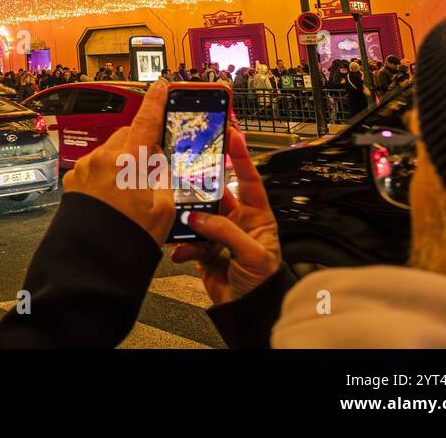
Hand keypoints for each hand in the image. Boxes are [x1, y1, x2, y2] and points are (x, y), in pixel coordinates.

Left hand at [64, 79, 174, 245]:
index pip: (146, 121)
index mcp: (128, 161)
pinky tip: (113, 197)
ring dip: (122, 162)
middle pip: (127, 135)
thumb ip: (162, 174)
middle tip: (153, 164)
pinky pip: (94, 167)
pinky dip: (106, 175)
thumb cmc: (128, 239)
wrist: (93, 261)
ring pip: (110, 152)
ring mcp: (84, 168)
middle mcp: (102, 158)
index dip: (156, 101)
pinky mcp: (72, 180)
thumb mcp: (164, 207)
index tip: (161, 86)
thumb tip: (158, 157)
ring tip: (132, 192)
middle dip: (140, 144)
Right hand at [171, 121, 280, 304]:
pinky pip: (187, 238)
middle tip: (186, 176)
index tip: (232, 134)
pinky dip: (182, 245)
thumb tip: (199, 217)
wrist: (249, 310)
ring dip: (187, 221)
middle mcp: (236, 219)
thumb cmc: (264, 282)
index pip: (248, 178)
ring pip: (196, 215)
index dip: (241, 156)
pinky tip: (181, 251)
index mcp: (256, 214)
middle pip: (214, 193)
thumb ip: (226, 232)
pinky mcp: (203, 247)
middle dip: (199, 188)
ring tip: (183, 226)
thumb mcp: (253, 254)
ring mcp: (218, 232)